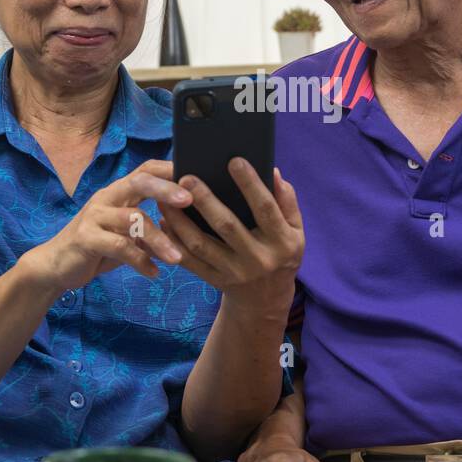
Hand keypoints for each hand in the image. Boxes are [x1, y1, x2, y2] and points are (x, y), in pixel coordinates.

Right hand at [20, 159, 191, 293]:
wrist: (56, 265)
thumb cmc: (99, 247)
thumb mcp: (128, 234)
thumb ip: (151, 226)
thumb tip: (189, 225)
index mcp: (119, 193)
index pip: (146, 170)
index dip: (170, 169)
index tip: (197, 174)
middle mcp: (107, 198)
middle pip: (138, 182)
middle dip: (165, 189)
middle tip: (189, 200)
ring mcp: (94, 216)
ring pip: (132, 218)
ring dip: (158, 239)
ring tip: (178, 258)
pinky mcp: (86, 238)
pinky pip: (119, 246)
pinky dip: (140, 260)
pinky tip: (153, 273)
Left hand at [158, 160, 303, 314]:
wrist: (266, 301)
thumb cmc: (282, 254)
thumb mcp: (297, 231)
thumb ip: (287, 201)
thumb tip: (272, 171)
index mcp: (282, 242)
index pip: (266, 209)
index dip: (251, 184)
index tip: (234, 161)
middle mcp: (258, 259)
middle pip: (227, 226)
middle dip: (206, 200)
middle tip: (187, 177)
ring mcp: (235, 273)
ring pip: (201, 245)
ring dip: (180, 221)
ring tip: (166, 198)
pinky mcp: (215, 280)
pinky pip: (190, 261)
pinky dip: (174, 241)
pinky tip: (164, 221)